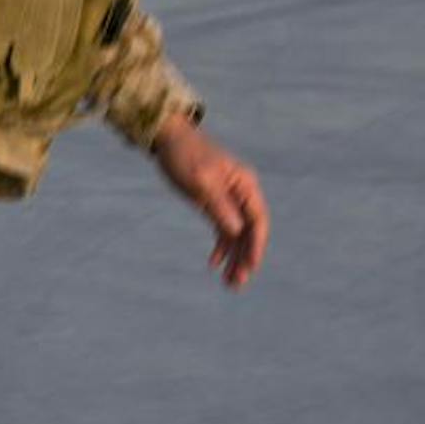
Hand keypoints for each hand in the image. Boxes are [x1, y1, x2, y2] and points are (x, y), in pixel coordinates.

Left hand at [151, 114, 268, 288]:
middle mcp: (241, 193)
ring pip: (237, 235)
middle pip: (249, 231)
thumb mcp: (201, 180)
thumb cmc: (186, 155)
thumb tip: (237, 232)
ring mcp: (229, 199)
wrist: (167, 139)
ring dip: (234, 258)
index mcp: (245, 184)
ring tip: (229, 283)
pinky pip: (223, 230)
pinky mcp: (214, 204)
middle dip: (245, 258)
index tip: (250, 267)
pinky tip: (213, 264)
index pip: (257, 220)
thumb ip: (220, 205)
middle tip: (237, 284)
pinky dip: (221, 247)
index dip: (256, 245)